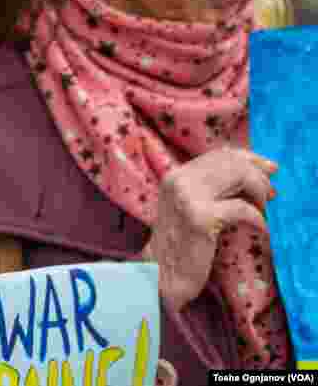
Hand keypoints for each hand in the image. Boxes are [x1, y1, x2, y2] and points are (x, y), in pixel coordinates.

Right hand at [141, 146, 276, 312]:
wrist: (159, 275)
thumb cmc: (179, 245)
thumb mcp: (189, 206)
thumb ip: (211, 188)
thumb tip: (253, 173)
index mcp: (175, 175)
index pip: (219, 154)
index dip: (249, 158)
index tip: (268, 170)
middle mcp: (179, 180)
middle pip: (231, 161)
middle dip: (258, 176)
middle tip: (270, 194)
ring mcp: (188, 197)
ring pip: (238, 176)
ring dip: (259, 192)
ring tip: (264, 209)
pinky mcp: (201, 219)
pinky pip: (243, 209)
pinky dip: (259, 219)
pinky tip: (262, 230)